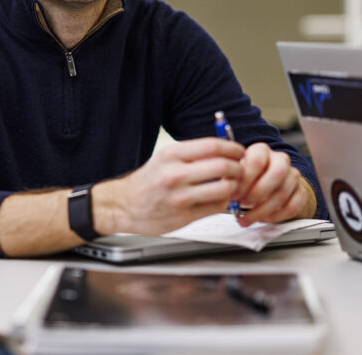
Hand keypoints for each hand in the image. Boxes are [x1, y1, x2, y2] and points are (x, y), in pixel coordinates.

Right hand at [96, 138, 243, 235]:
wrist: (122, 205)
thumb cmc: (146, 182)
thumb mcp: (164, 159)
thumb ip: (191, 155)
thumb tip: (222, 151)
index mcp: (171, 154)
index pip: (213, 145)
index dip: (233, 148)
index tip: (239, 152)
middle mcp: (176, 174)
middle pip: (223, 166)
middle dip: (238, 168)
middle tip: (240, 170)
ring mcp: (180, 196)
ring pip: (224, 188)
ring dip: (234, 187)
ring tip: (231, 186)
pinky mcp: (184, 216)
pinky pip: (216, 207)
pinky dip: (224, 202)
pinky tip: (219, 199)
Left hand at [234, 143, 310, 225]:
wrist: (263, 182)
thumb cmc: (245, 178)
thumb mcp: (234, 173)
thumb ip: (231, 179)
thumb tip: (225, 190)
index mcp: (261, 150)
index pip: (257, 161)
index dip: (245, 180)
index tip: (234, 195)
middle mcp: (280, 159)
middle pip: (276, 174)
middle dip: (258, 193)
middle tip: (243, 205)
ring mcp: (293, 174)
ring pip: (283, 193)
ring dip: (263, 210)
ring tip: (248, 217)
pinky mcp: (300, 191)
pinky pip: (293, 206)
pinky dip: (277, 216)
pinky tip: (263, 219)